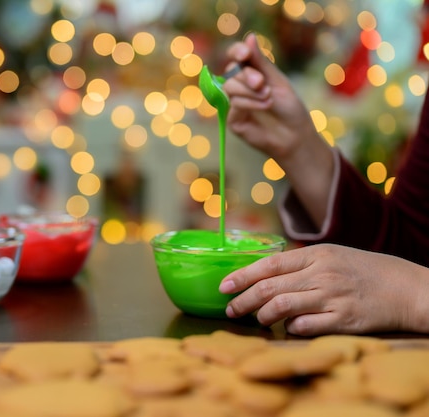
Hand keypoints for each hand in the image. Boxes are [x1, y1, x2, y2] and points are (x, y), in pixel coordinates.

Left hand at [219, 244, 428, 335]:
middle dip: (244, 299)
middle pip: (270, 287)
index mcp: (316, 255)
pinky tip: (289, 328)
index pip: (270, 264)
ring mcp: (332, 297)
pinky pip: (306, 327)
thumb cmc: (364, 270)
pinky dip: (292, 328)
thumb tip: (264, 274)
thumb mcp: (332, 256)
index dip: (243, 275)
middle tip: (231, 309)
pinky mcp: (344, 320)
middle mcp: (321, 274)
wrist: (406, 288)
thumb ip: (300, 263)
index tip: (224, 286)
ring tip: (257, 320)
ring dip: (263, 315)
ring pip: (283, 307)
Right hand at [223, 33, 335, 227]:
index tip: (244, 54)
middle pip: (231, 72)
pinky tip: (265, 107)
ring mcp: (234, 104)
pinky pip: (233, 104)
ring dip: (250, 91)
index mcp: (252, 75)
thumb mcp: (277, 81)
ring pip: (230, 87)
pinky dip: (250, 103)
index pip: (236, 57)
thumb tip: (249, 37)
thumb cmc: (290, 109)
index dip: (237, 52)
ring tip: (268, 99)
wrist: (295, 135)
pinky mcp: (232, 119)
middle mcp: (241, 88)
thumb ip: (261, 62)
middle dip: (247, 76)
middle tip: (263, 84)